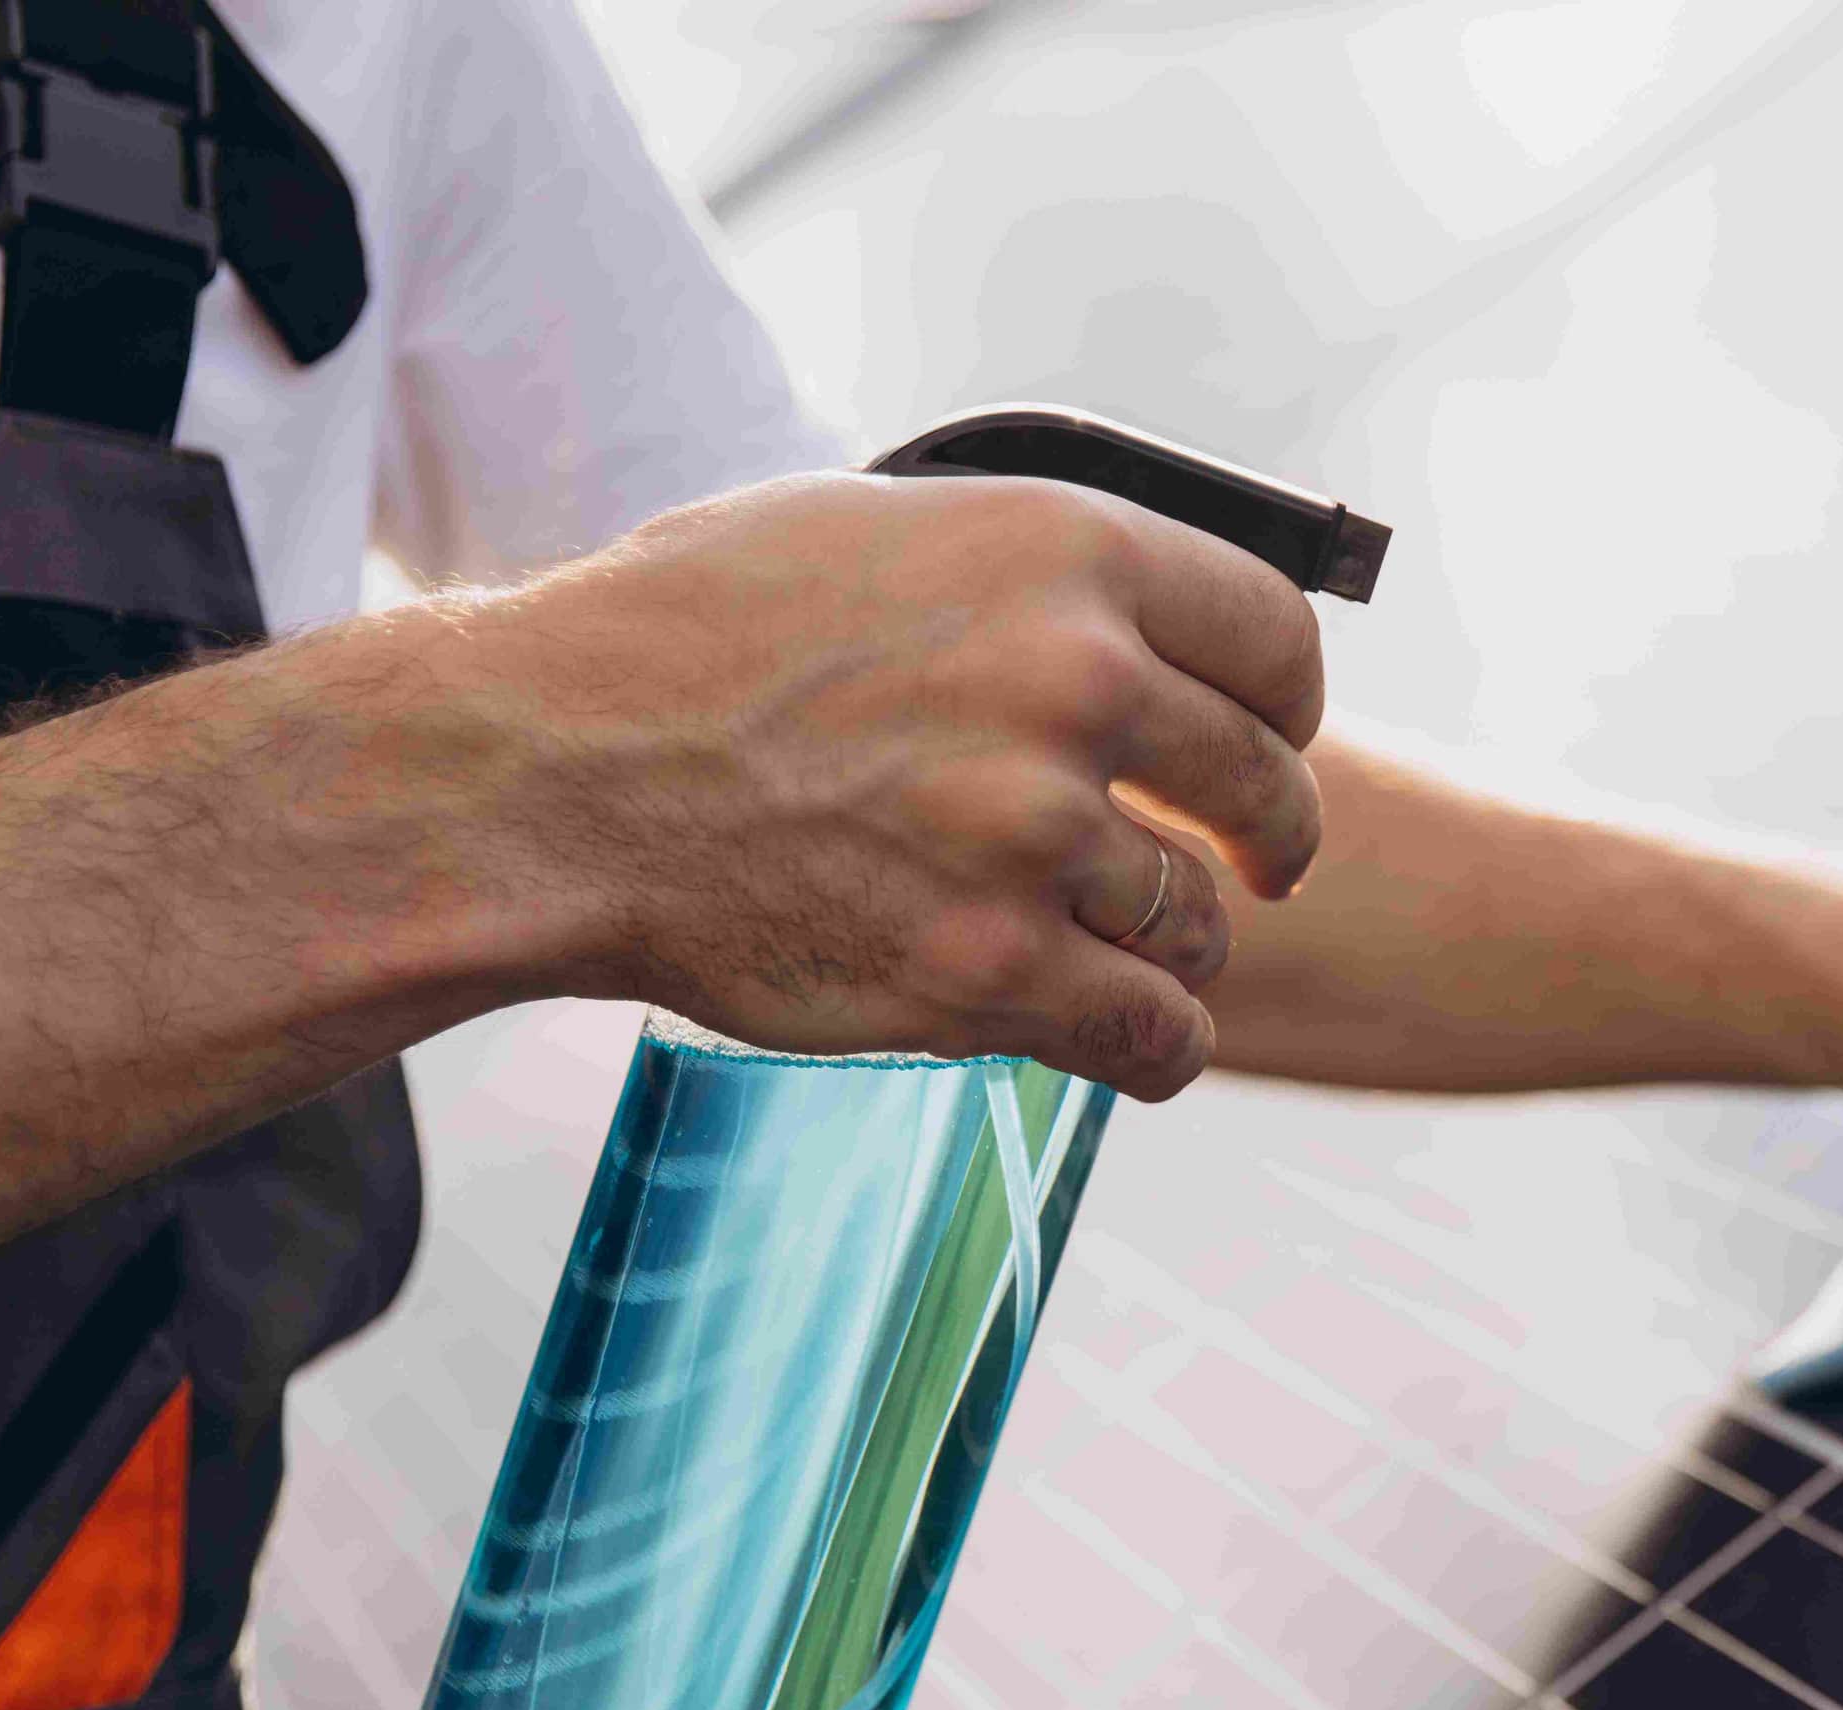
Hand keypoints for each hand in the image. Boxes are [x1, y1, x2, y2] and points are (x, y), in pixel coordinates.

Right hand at [421, 470, 1326, 1097]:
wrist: (556, 772)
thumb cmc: (692, 640)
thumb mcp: (883, 532)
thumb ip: (1035, 576)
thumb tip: (1153, 622)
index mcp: (1063, 553)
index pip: (1275, 644)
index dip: (1286, 711)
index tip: (1274, 747)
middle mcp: (1073, 683)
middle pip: (1264, 791)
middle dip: (1265, 842)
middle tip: (1251, 869)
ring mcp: (1034, 835)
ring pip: (1199, 923)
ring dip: (1175, 945)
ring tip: (1117, 945)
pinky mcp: (990, 971)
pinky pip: (1156, 1034)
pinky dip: (1154, 1044)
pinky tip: (1128, 1034)